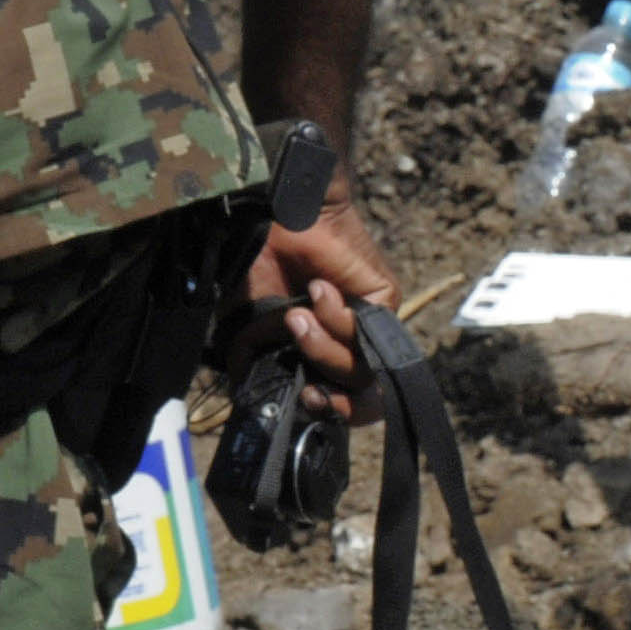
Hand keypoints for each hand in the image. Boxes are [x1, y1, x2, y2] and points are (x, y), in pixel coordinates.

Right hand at [248, 189, 399, 421]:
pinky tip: (318, 290)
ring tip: (295, 317)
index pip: (335, 397)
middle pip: (362, 396)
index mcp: (315, 350)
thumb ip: (253, 355)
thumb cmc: (257, 263)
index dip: (326, 409)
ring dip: (322, 348)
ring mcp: (367, 325)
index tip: (303, 399)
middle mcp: (345, 343)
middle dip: (339, 401)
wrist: (275, 220)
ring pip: (361, 369)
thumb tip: (251, 390)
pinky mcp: (383, 302)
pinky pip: (368, 333)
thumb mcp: (247, 320)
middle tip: (311, 391)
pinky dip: (337, 316)